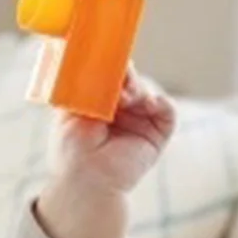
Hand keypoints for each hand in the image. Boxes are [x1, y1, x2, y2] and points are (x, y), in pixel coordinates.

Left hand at [51, 67, 177, 194]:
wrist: (85, 181)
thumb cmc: (71, 151)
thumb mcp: (70, 114)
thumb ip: (82, 88)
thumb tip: (90, 60)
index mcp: (100, 105)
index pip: (111, 78)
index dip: (111, 67)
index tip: (109, 56)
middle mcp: (122, 112)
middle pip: (131, 82)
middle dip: (126, 76)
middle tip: (120, 74)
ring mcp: (140, 122)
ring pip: (147, 93)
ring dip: (138, 90)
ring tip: (124, 97)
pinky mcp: (156, 134)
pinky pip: (167, 111)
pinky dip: (160, 103)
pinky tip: (148, 103)